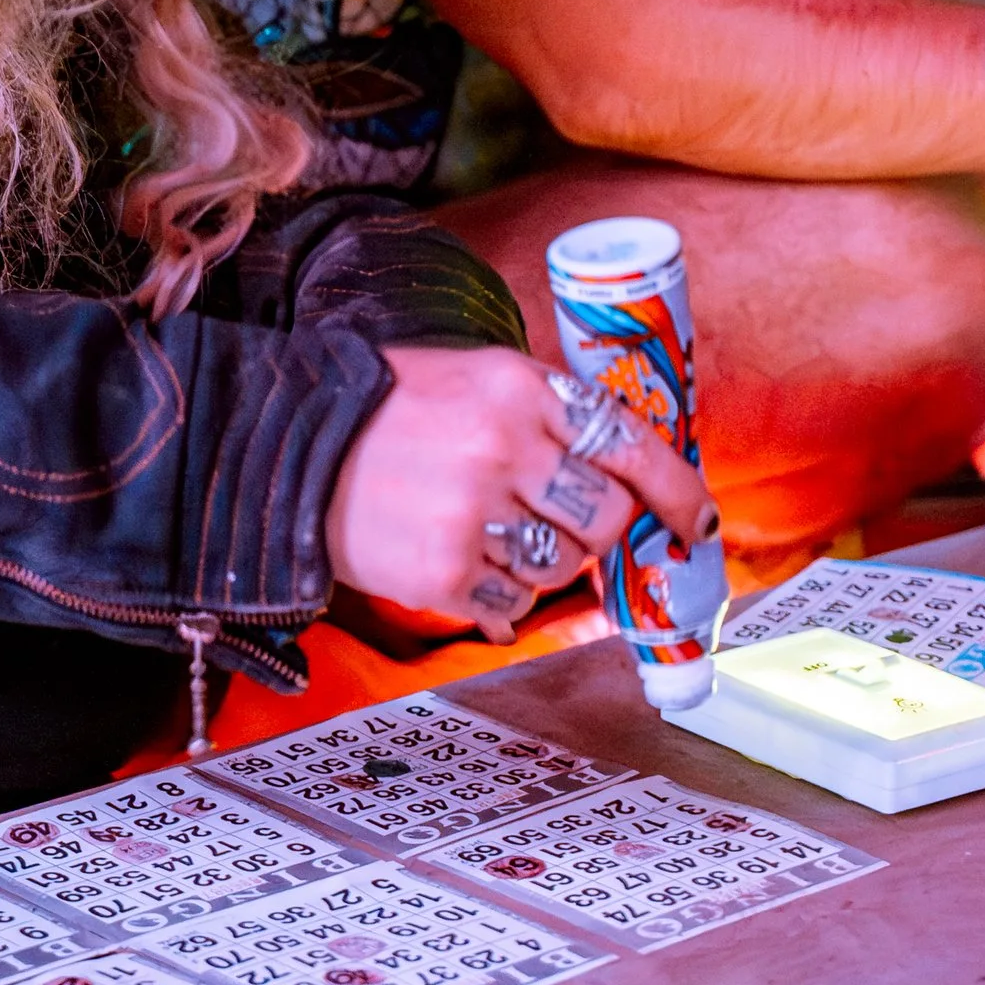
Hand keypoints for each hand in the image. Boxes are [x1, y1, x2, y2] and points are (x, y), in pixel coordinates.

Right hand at [326, 344, 718, 643]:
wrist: (288, 447)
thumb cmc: (393, 411)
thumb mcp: (478, 379)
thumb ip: (551, 417)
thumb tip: (634, 480)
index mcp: (520, 388)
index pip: (630, 443)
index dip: (676, 490)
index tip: (696, 521)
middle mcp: (504, 447)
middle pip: (607, 516)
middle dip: (597, 529)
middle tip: (564, 522)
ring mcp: (473, 513)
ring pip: (563, 567)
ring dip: (542, 562)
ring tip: (489, 532)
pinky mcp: (442, 573)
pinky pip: (513, 605)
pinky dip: (499, 594)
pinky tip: (460, 559)